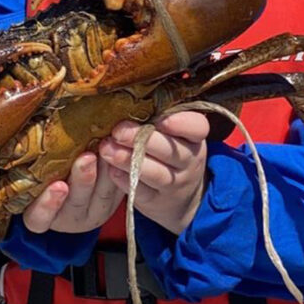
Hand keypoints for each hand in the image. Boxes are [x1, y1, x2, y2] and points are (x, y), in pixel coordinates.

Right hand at [22, 151, 123, 233]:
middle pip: (75, 205)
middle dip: (83, 181)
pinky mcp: (114, 202)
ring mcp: (93, 212)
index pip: (38, 218)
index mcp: (41, 214)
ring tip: (107, 149)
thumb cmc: (43, 166)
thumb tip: (14, 126)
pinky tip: (120, 152)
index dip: (47, 206)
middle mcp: (67, 217)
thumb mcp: (35, 167)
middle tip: (87, 157)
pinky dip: (121, 171)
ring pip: (102, 198)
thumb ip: (34, 159)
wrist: (72, 167)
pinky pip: (119, 191)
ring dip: (105, 173)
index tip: (58, 186)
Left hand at [98, 111, 209, 234]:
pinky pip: (142, 192)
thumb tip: (123, 102)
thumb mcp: (174, 136)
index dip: (181, 123)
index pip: (197, 127)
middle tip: (117, 131)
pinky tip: (111, 170)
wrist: (182, 197)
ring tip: (106, 149)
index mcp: (193, 138)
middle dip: (141, 139)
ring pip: (155, 173)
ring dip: (128, 160)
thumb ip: (157, 120)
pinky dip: (125, 181)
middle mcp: (189, 161)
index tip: (160, 119)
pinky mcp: (158, 202)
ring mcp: (176, 184)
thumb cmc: (170, 154)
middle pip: (171, 150)